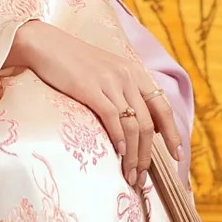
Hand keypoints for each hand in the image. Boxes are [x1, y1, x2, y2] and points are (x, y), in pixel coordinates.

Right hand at [3, 20, 180, 190]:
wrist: (44, 43)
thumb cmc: (72, 61)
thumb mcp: (106, 71)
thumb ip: (124, 91)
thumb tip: (139, 124)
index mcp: (134, 72)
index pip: (162, 106)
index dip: (172, 133)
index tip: (177, 155)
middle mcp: (127, 76)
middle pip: (148, 124)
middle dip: (147, 156)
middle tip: (141, 178)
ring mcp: (110, 82)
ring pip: (133, 126)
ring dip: (133, 155)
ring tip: (128, 175)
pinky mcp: (91, 88)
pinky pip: (112, 117)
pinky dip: (118, 138)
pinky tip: (117, 152)